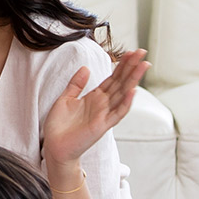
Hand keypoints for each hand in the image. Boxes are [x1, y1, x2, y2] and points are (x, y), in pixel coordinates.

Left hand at [41, 49, 149, 164]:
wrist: (54, 147)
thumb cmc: (59, 126)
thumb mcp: (65, 99)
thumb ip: (76, 84)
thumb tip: (86, 67)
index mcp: (94, 97)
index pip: (112, 77)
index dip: (121, 65)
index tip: (130, 51)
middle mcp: (102, 104)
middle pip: (121, 82)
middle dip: (131, 67)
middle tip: (142, 52)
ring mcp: (104, 114)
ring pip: (123, 94)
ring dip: (133, 80)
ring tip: (143, 65)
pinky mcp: (102, 125)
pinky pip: (117, 113)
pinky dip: (125, 102)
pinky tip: (132, 91)